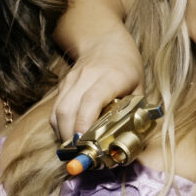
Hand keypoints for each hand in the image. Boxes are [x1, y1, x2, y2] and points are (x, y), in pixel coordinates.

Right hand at [50, 25, 144, 146]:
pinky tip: (69, 137)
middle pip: (68, 108)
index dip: (85, 122)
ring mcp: (71, 80)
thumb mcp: (140, 86)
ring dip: (63, 134)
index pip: (91, 100)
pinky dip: (59, 127)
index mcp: (110, 76)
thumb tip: (133, 141)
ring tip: (74, 150)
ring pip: (58, 110)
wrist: (104, 40)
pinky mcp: (63, 85)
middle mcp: (86, 77)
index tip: (84, 142)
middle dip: (70, 136)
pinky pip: (55, 109)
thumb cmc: (127, 66)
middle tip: (80, 155)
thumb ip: (136, 111)